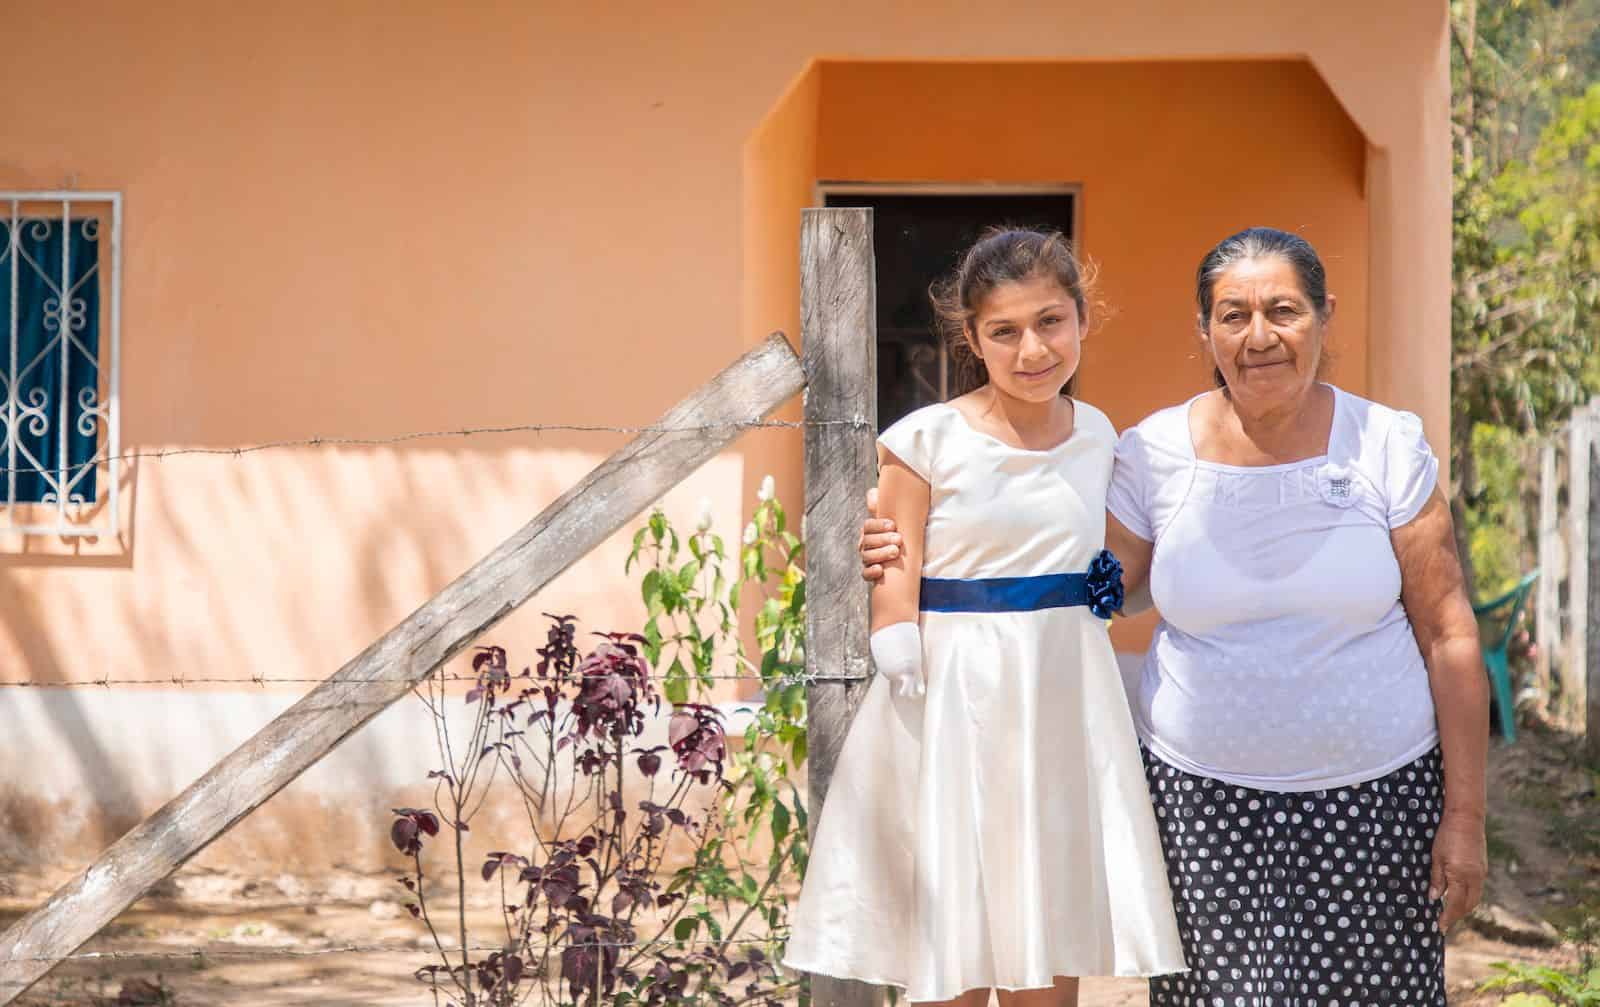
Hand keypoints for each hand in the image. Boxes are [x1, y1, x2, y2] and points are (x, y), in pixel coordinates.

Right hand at [860, 487, 899, 581]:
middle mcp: (866, 544)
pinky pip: (865, 574)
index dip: (879, 525)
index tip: (893, 525)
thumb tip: (875, 493)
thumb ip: (886, 505)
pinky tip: (880, 569)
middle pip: (867, 541)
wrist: (907, 558)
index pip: (868, 526)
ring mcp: (868, 559)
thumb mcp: (897, 518)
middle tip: (899, 540)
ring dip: (880, 554)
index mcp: (870, 530)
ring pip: (866, 556)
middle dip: (883, 539)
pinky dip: (871, 572)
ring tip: (895, 552)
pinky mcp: (871, 574)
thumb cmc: (901, 534)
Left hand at [1430, 809, 1486, 930]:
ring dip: (1464, 908)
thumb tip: (1433, 898)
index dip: (1447, 917)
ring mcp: (1481, 874)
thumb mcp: (1436, 857)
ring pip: (1474, 899)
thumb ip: (1437, 879)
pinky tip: (1459, 897)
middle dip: (1456, 916)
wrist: (1466, 818)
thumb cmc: (1446, 836)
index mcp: (1460, 876)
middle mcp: (1475, 878)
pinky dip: (1468, 897)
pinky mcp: (1483, 869)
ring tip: (1450, 914)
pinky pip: (1477, 890)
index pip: (1454, 904)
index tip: (1440, 927)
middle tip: (1444, 923)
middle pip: (1467, 905)